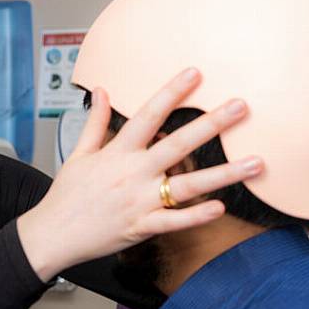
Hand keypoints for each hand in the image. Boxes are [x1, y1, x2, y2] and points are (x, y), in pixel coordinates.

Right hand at [17, 67, 263, 281]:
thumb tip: (103, 91)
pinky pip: (174, 221)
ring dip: (224, 173)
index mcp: (117, 153)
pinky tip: (220, 207)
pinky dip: (196, 216)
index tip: (195, 74)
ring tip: (255, 162)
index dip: (171, 92)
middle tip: (240, 106)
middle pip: (177, 144)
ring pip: (187, 185)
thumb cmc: (66, 195)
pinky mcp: (142, 227)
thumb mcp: (79, 154)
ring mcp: (139, 201)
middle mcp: (132, 174)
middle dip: (211, 124)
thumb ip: (96, 122)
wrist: (53, 234)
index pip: (148, 115)